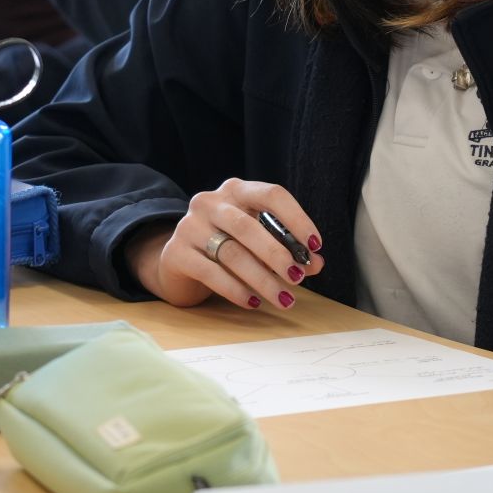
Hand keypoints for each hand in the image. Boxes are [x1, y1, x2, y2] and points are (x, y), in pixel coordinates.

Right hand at [124, 179, 324, 311]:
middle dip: (277, 254)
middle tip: (298, 277)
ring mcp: (190, 226)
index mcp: (237, 191)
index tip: (315, 245)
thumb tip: (315, 264)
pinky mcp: (176, 252)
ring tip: (283, 298)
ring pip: (231, 252)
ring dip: (262, 279)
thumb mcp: (257, 242)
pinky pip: (211, 272)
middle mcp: (211, 202)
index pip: (271, 194)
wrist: (178, 261)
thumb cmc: (225, 246)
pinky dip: (236, 290)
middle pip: (248, 226)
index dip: (296, 218)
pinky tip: (253, 302)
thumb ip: (287, 249)